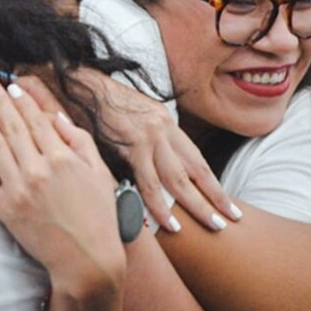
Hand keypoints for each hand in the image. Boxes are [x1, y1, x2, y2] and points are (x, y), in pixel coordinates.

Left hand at [0, 60, 125, 296]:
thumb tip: (57, 118)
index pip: (36, 119)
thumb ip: (80, 142)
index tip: (10, 83)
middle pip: (11, 126)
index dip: (22, 100)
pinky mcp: (5, 210)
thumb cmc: (99, 216)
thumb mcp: (98, 173)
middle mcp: (39, 169)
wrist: (88, 260)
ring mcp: (19, 189)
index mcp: (62, 158)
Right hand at [70, 70, 239, 231]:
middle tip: (229, 220)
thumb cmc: (101, 104)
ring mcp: (148, 137)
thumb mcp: (134, 117)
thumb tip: (154, 167)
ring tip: (210, 225)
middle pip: (195, 170)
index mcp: (165, 123)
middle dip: (214, 197)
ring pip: (177, 178)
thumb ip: (148, 140)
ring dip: (194, 205)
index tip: (226, 203)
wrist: (81, 85)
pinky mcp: (130, 145)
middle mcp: (163, 128)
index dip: (212, 184)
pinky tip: (167, 222)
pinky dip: (158, 205)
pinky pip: (147, 182)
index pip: (196, 159)